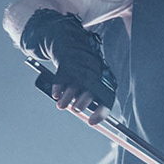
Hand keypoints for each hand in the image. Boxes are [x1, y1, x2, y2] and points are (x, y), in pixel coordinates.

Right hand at [21, 8, 114, 124]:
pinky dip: (58, 87)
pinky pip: (63, 76)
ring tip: (62, 105)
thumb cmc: (81, 67)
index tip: (91, 122)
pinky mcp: (68, 60)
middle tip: (76, 109)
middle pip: (93, 89)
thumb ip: (86, 96)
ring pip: (76, 85)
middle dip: (84, 101)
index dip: (101, 112)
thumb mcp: (88, 81)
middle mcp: (95, 72)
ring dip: (68, 97)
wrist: (70, 41)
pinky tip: (56, 94)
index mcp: (104, 79)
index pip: (107, 98)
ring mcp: (82, 65)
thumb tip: (84, 116)